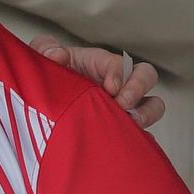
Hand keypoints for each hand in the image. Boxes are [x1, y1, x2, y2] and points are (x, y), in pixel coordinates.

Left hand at [31, 35, 164, 128]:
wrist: (41, 105)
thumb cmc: (48, 75)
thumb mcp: (42, 57)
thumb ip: (45, 49)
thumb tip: (58, 56)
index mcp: (100, 64)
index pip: (121, 63)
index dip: (121, 73)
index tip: (110, 87)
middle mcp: (117, 83)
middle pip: (146, 76)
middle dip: (139, 89)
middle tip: (122, 104)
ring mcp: (122, 106)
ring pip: (152, 105)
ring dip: (147, 114)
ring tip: (131, 125)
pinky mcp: (120, 127)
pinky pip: (141, 134)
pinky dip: (141, 139)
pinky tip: (127, 144)